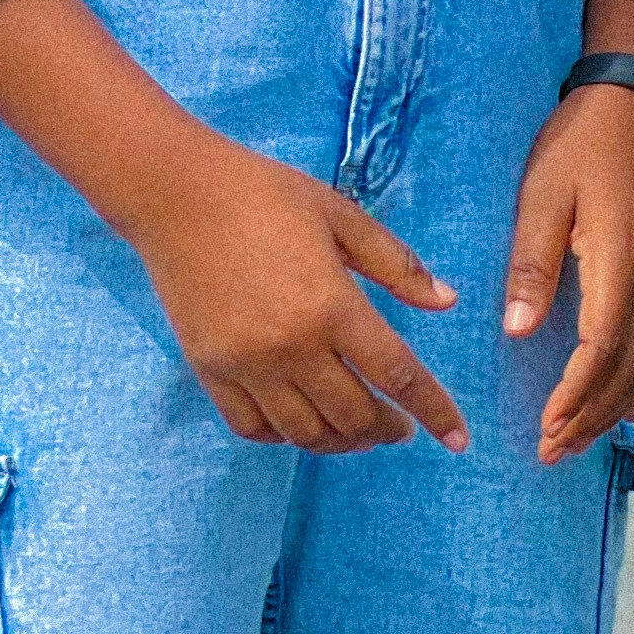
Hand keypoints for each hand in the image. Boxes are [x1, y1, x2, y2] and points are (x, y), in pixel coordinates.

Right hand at [120, 133, 468, 455]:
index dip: (435, 411)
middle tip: (400, 425)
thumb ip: (395, 264)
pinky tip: (302, 421)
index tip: (458, 440)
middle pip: (355, 416)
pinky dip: (285, 435)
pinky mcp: (210, 370)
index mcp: (332, 304)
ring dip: (343, 440)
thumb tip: (446, 302)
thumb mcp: (340, 215)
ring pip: (307, 433)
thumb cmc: (264, 194)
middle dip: (388, 429)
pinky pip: (254, 428)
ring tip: (358, 429)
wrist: (176, 193)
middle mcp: (292, 346)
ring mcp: (247, 365)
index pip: (397, 375)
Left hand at [505, 86, 633, 464]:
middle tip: (554, 452)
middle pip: (632, 368)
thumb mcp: (541, 194)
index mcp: (622, 259)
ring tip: (583, 439)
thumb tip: (516, 333)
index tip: (545, 430)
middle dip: (593, 417)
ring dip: (621, 407)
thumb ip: (531, 264)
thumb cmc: (579, 143)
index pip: (602, 350)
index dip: (576, 397)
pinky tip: (628, 398)